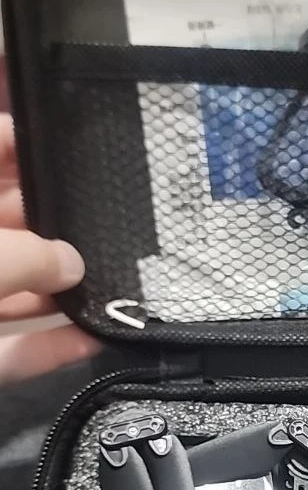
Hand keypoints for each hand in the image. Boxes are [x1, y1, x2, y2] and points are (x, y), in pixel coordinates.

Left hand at [0, 115, 98, 381]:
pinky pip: (15, 349)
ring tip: (114, 279)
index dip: (19, 141)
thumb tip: (74, 265)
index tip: (71, 143)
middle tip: (107, 218)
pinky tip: (95, 339)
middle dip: (54, 224)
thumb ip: (32, 257)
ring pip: (14, 289)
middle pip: (7, 223)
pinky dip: (51, 347)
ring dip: (60, 289)